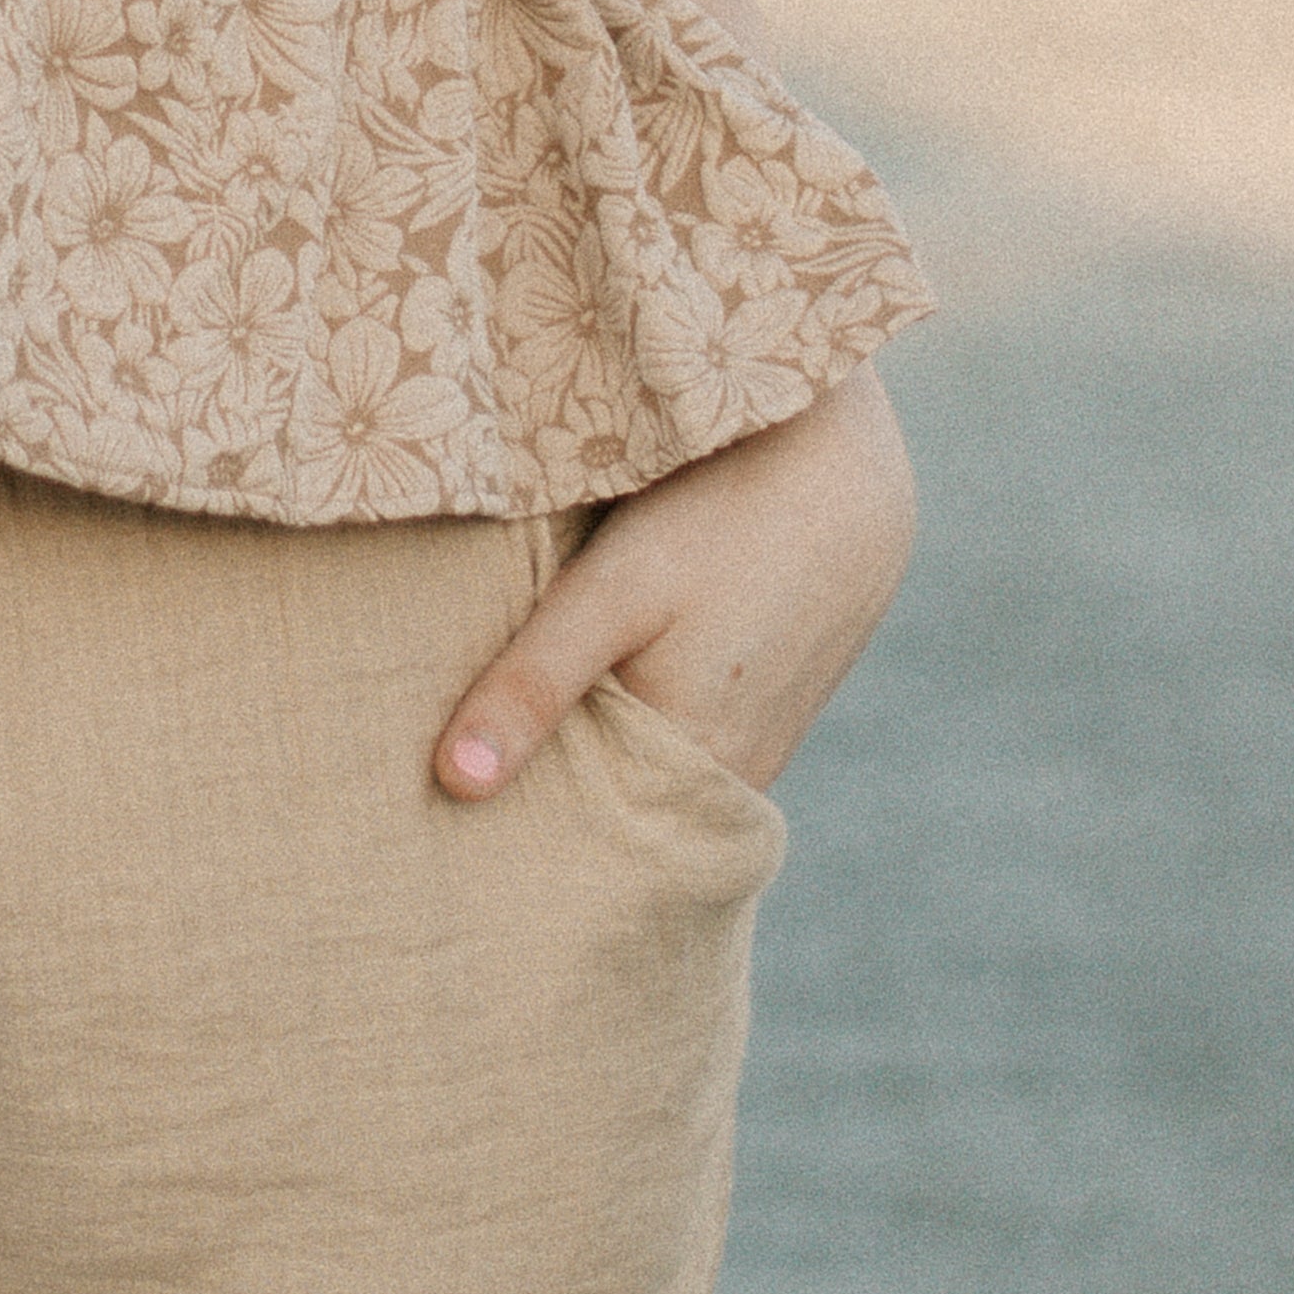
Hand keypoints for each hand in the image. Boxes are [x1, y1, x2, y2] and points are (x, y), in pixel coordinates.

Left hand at [433, 366, 914, 802]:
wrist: (842, 457)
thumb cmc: (720, 519)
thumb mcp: (611, 592)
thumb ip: (535, 686)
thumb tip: (456, 784)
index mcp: (695, 767)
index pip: (593, 836)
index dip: (524, 826)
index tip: (451, 818)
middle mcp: (740, 773)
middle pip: (631, 805)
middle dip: (561, 793)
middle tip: (466, 777)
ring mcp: (768, 735)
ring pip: (666, 766)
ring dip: (608, 749)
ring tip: (528, 728)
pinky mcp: (782, 693)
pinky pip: (701, 733)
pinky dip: (654, 717)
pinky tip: (614, 677)